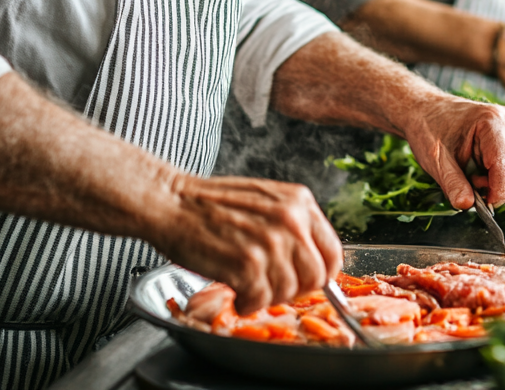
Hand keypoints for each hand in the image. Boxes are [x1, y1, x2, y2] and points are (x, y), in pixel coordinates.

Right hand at [151, 173, 342, 313]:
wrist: (171, 202)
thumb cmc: (211, 204)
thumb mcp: (265, 201)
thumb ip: (292, 225)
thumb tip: (313, 260)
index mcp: (300, 202)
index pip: (333, 252)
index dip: (321, 274)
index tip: (304, 281)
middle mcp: (291, 220)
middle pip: (316, 278)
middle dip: (293, 290)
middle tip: (269, 286)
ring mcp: (270, 242)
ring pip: (288, 292)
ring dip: (266, 297)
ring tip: (245, 284)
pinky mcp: (247, 264)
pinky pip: (260, 300)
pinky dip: (246, 304)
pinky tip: (234, 291)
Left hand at [400, 92, 504, 209]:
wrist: (428, 110)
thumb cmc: (430, 130)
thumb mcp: (435, 160)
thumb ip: (452, 183)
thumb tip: (465, 205)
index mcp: (491, 121)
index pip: (504, 168)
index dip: (495, 193)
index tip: (479, 204)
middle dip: (493, 188)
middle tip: (468, 182)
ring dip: (497, 183)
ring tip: (473, 174)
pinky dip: (501, 176)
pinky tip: (482, 169)